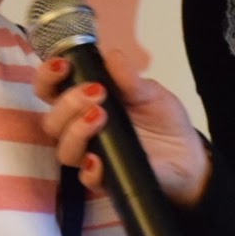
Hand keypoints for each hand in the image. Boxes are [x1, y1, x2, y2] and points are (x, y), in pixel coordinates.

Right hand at [36, 48, 211, 208]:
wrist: (187, 154)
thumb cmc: (161, 119)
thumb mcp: (150, 93)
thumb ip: (129, 78)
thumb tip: (110, 55)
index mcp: (84, 102)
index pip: (51, 90)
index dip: (47, 77)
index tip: (62, 65)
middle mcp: (80, 129)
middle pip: (52, 121)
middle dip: (68, 103)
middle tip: (97, 92)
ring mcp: (91, 155)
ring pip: (64, 150)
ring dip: (76, 131)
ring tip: (100, 116)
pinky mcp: (106, 180)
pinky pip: (87, 179)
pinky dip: (90, 169)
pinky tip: (99, 160)